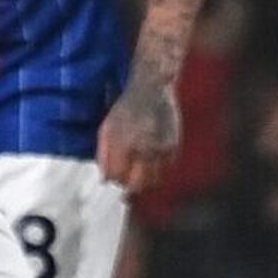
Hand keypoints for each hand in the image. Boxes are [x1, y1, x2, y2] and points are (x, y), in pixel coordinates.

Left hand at [96, 77, 183, 197]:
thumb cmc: (126, 109)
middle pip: (136, 185)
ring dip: (145, 180)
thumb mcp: (107, 129)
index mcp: (122, 145)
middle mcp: (142, 149)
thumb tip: (104, 181)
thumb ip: (103, 156)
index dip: (113, 179)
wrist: (152, 90)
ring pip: (153, 181)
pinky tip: (152, 159)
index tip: (113, 176)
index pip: (116, 177)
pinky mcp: (173, 146)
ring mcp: (160, 148)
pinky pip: (166, 169)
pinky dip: (159, 169)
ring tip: (139, 170)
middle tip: (126, 181)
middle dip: (129, 186)